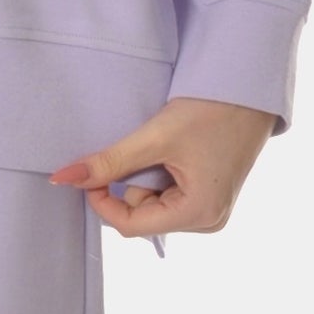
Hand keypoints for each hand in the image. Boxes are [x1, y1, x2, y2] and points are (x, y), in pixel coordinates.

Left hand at [50, 96, 276, 237]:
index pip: (131, 225)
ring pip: (154, 207)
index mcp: (199, 213)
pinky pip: (170, 197)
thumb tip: (64, 178)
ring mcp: (212, 211)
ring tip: (163, 148)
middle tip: (137, 150)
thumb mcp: (155, 137)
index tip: (91, 173)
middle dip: (129, 187)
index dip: (103, 201)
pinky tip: (172, 153)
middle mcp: (209, 221)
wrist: (249, 88)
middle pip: (143, 217)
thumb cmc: (211, 109)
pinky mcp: (212, 197)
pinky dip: (159, 178)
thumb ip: (109, 162)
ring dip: (145, 180)